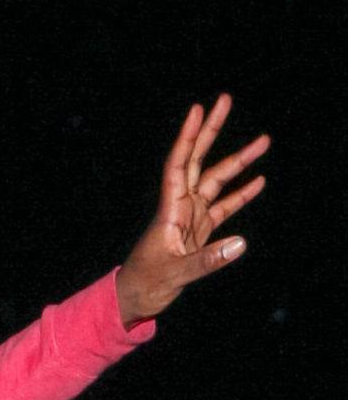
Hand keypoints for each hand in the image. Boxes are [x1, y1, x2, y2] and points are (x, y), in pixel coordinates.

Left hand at [116, 95, 268, 325]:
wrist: (136, 299)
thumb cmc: (146, 284)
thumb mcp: (176, 274)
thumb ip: (207, 260)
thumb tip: (241, 243)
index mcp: (169, 210)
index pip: (179, 166)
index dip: (188, 138)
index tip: (197, 110)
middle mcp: (180, 207)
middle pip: (198, 162)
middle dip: (211, 132)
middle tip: (224, 101)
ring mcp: (191, 218)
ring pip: (216, 182)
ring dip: (239, 162)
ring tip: (263, 141)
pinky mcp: (199, 232)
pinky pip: (223, 208)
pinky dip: (240, 195)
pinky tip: (259, 181)